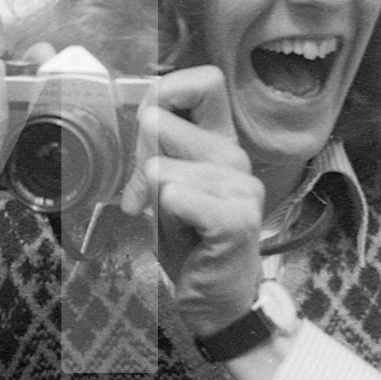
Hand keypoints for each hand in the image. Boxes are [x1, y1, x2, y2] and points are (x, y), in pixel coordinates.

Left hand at [120, 66, 265, 337]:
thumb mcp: (164, 187)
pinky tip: (185, 233)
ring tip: (173, 221)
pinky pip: (176, 196)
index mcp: (220, 140)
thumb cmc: (191, 238)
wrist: (216, 299)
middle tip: (147, 196)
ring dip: (153, 197)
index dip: (167, 91)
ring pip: (162, 166)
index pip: (206, 81)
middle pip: (164, 121)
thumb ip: (155, 149)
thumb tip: (144, 115)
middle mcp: (236, 156)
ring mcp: (242, 187)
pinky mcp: (236, 219)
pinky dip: (166, 215)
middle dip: (138, 157)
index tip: (148, 124)